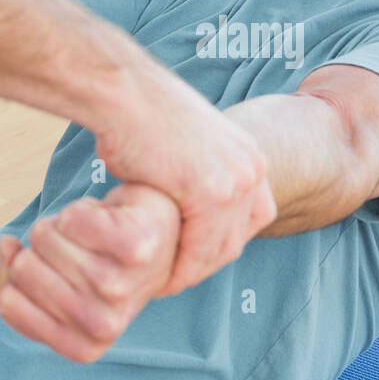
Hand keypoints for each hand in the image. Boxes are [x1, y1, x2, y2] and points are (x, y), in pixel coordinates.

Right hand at [0, 183, 179, 362]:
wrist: (156, 228)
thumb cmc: (98, 258)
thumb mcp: (51, 280)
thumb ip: (6, 281)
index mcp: (83, 344)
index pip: (7, 303)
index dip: (14, 276)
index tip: (46, 268)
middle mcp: (104, 323)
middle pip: (22, 268)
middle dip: (37, 249)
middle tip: (73, 250)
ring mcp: (122, 286)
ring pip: (43, 238)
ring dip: (59, 227)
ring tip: (91, 237)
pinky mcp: (136, 247)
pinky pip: (71, 218)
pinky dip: (79, 210)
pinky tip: (106, 219)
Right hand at [94, 76, 276, 295]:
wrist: (126, 95)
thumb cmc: (143, 118)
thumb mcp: (190, 149)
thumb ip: (201, 176)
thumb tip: (189, 207)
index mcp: (250, 155)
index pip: (253, 218)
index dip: (223, 243)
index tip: (194, 258)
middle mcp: (252, 168)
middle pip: (237, 237)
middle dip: (207, 263)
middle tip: (177, 280)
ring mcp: (235, 181)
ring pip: (219, 248)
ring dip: (193, 272)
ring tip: (165, 285)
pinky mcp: (210, 193)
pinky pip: (199, 248)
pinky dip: (180, 268)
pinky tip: (160, 279)